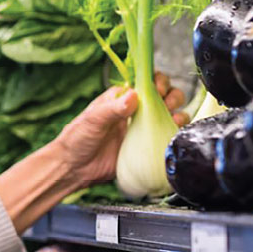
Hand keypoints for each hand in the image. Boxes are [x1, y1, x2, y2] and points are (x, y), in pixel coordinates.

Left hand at [55, 72, 187, 188]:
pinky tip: (173, 133)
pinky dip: (175, 132)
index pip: (147, 82)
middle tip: (166, 105)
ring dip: (178, 113)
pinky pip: (166, 136)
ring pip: (171, 114)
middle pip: (165, 95)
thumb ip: (112, 109)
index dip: (158, 81)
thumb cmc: (76, 140)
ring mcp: (142, 128)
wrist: (74, 169)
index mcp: (122, 98)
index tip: (159, 89)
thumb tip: (133, 96)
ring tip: (174, 119)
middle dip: (172, 96)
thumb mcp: (92, 121)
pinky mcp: (145, 146)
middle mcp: (135, 111)